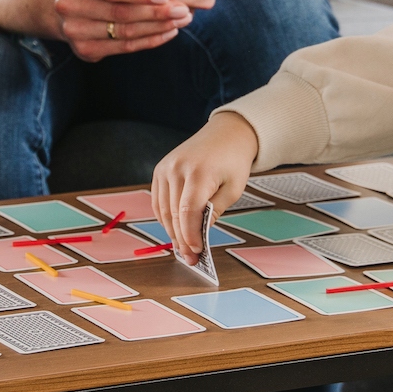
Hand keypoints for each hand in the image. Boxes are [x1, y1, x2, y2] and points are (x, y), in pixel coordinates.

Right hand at [0, 0, 189, 60]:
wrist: (65, 11)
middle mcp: (68, 7)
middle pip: (120, 13)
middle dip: (155, 12)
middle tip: (183, 9)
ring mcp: (74, 32)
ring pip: (125, 32)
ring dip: (157, 27)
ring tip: (181, 20)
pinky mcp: (84, 51)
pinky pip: (124, 47)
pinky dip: (149, 40)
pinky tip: (169, 32)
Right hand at [152, 112, 260, 259]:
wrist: (225, 133)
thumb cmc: (233, 160)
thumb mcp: (234, 189)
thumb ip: (215, 211)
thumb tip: (199, 233)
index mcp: (199, 172)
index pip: (189, 212)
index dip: (190, 236)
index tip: (197, 252)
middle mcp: (177, 169)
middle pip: (174, 214)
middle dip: (182, 239)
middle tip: (190, 258)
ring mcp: (165, 168)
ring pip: (164, 210)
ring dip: (172, 231)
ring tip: (183, 248)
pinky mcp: (160, 170)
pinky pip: (158, 201)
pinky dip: (165, 217)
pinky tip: (175, 229)